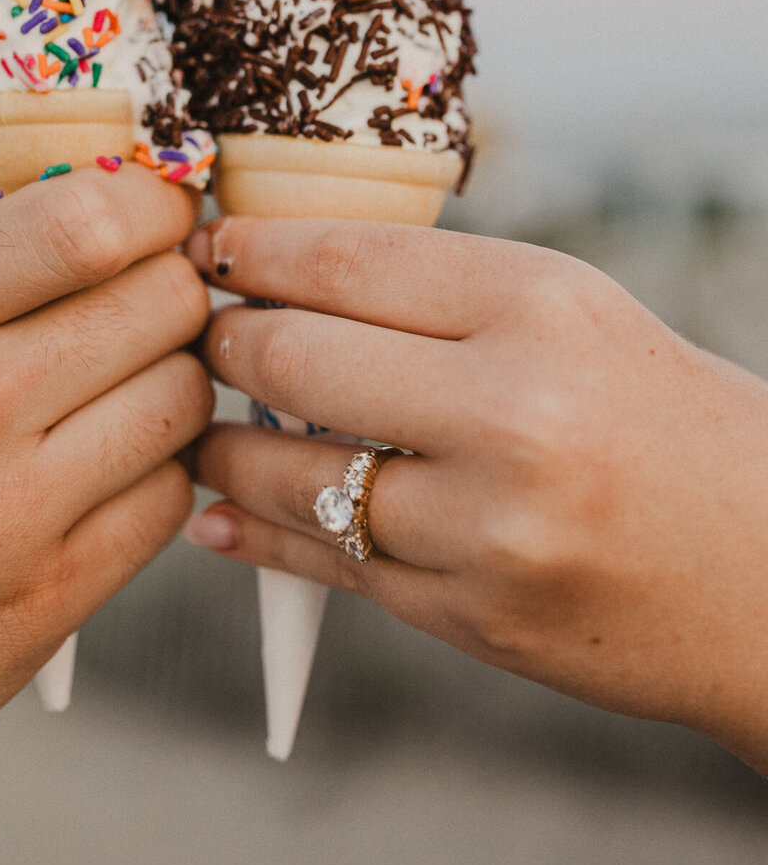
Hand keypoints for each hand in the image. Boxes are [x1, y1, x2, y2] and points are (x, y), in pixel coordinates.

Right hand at [0, 170, 210, 864]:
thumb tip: (25, 182)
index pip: (86, 219)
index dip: (150, 203)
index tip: (152, 212)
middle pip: (162, 301)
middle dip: (169, 288)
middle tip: (145, 302)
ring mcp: (13, 515)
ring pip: (184, 396)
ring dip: (171, 381)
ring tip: (122, 388)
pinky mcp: (47, 606)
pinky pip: (168, 499)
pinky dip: (154, 474)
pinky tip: (107, 471)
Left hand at [184, 217, 767, 773]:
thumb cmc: (664, 419)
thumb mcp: (576, 316)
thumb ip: (438, 297)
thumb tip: (280, 279)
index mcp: (540, 305)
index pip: (343, 261)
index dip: (251, 252)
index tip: (206, 249)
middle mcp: (512, 409)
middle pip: (295, 358)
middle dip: (224, 341)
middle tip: (200, 334)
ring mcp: (489, 524)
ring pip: (292, 474)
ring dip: (224, 447)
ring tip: (204, 427)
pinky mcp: (472, 615)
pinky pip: (327, 566)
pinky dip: (256, 535)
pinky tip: (220, 514)